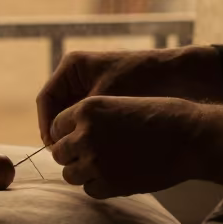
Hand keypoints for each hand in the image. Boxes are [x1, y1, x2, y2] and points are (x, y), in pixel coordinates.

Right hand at [36, 46, 222, 146]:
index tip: (53, 147)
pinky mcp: (104, 101)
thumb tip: (56, 145)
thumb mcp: (105, 100)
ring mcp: (90, 88)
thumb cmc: (140, 80)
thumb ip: (79, 119)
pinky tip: (94, 150)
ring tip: (80, 155)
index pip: (46, 99)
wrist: (176, 75)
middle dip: (60, 134)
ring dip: (73, 137)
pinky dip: (88, 135)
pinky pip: (87, 121)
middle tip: (65, 156)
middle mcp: (78, 77)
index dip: (46, 125)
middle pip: (56, 111)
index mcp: (72, 67)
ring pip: (71, 119)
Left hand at [49, 95, 222, 197]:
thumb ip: (92, 120)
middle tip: (92, 156)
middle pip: (59, 152)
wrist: (191, 136)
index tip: (79, 140)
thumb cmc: (161, 116)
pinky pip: (90, 190)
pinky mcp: (110, 184)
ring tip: (105, 166)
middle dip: (72, 155)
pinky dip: (100, 186)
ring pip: (70, 175)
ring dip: (84, 172)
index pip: (56, 126)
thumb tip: (72, 138)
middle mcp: (86, 135)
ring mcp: (95, 161)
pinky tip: (118, 176)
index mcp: (87, 109)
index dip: (67, 134)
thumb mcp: (119, 104)